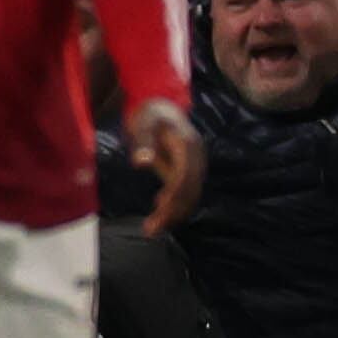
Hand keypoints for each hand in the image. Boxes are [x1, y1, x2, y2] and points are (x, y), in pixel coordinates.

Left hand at [126, 100, 206, 236]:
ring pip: (190, 195)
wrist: (162, 106)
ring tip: (152, 229)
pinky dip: (175, 206)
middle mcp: (196, 159)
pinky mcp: (187, 171)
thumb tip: (140, 163)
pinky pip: (185, 192)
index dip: (174, 196)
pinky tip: (159, 215)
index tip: (158, 210)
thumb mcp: (144, 124)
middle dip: (172, 212)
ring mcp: (194, 166)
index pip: (184, 178)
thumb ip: (143, 143)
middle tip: (150, 230)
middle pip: (189, 191)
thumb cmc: (151, 114)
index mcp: (188, 147)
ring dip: (174, 214)